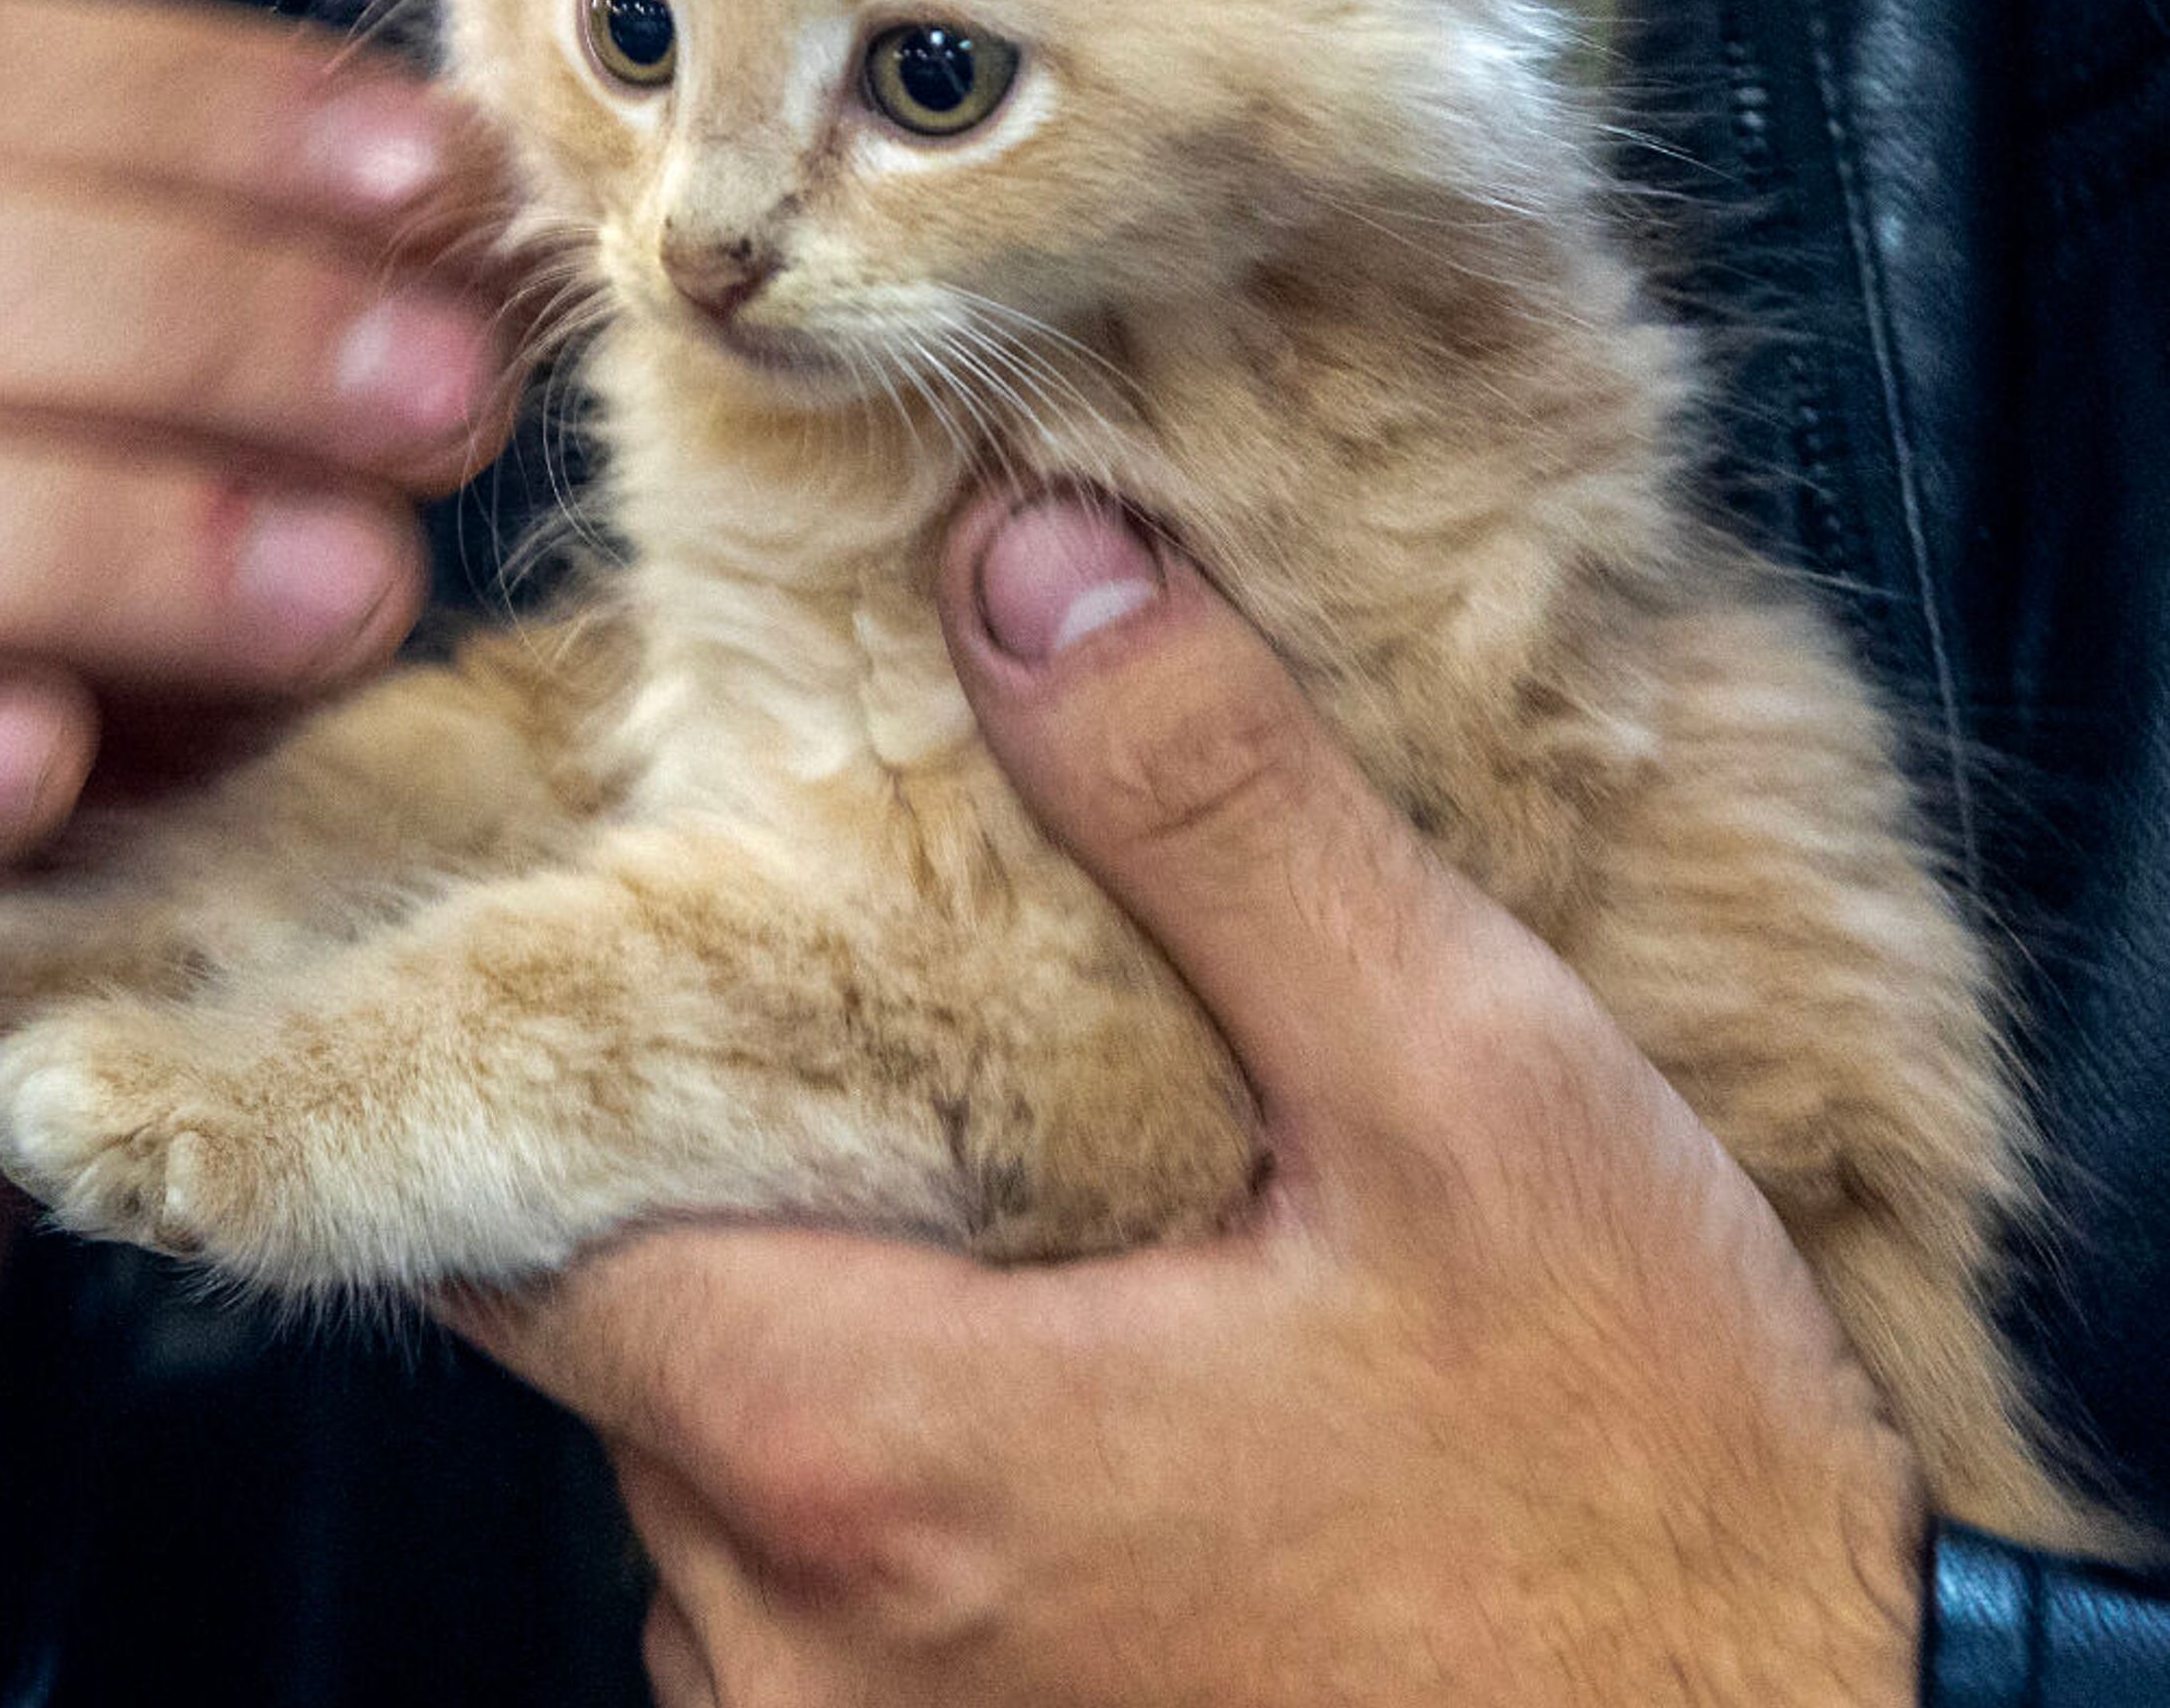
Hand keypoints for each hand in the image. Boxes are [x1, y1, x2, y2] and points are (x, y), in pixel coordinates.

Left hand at [457, 493, 1923, 1706]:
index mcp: (868, 1455)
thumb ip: (1221, 818)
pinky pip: (823, 1641)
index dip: (560, 1084)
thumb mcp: (1470, 1100)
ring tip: (1024, 1254)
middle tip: (893, 1075)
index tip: (650, 969)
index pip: (520, 1243)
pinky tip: (1092, 1439)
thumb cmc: (1650, 1518)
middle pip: (632, 1359)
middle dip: (739, 1203)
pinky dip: (904, 1521)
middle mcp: (799, 1656)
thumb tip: (1027, 570)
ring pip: (722, 1508)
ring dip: (830, 1369)